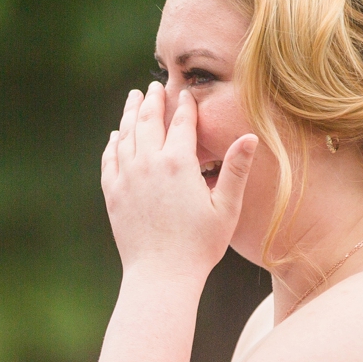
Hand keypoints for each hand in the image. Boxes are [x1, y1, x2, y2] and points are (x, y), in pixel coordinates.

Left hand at [101, 82, 257, 280]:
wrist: (161, 276)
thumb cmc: (200, 246)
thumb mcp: (226, 208)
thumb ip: (236, 170)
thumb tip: (251, 136)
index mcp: (178, 163)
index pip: (181, 122)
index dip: (185, 105)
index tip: (186, 93)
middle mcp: (148, 164)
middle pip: (149, 120)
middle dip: (153, 100)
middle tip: (154, 85)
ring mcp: (126, 178)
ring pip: (126, 135)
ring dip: (130, 114)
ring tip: (134, 99)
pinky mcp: (113, 194)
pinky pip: (110, 159)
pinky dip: (113, 143)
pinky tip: (116, 136)